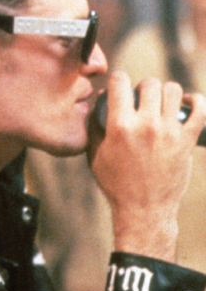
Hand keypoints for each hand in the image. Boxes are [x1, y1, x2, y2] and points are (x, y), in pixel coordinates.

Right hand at [89, 71, 205, 261]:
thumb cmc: (116, 184)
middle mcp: (145, 125)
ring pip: (174, 90)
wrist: (143, 210)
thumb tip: (100, 99)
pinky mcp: (187, 140)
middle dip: (144, 87)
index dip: (118, 80)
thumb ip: (94, 126)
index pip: (120, 82)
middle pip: (150, 83)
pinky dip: (197, 101)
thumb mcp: (95, 155)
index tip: (120, 86)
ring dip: (167, 93)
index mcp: (119, 126)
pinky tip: (188, 103)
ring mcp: (169, 132)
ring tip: (163, 103)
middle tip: (143, 99)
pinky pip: (200, 108)